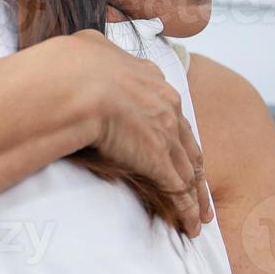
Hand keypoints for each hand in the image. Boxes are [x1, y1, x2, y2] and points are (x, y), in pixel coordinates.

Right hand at [53, 30, 211, 233]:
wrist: (76, 83)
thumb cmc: (72, 66)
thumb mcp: (88, 48)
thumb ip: (95, 53)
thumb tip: (86, 49)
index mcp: (150, 77)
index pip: (169, 110)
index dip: (173, 130)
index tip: (173, 144)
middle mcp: (166, 104)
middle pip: (187, 142)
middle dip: (195, 167)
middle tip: (200, 187)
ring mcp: (166, 133)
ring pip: (189, 170)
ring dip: (197, 195)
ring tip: (202, 215)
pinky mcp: (159, 160)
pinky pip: (179, 191)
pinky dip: (187, 211)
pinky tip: (190, 225)